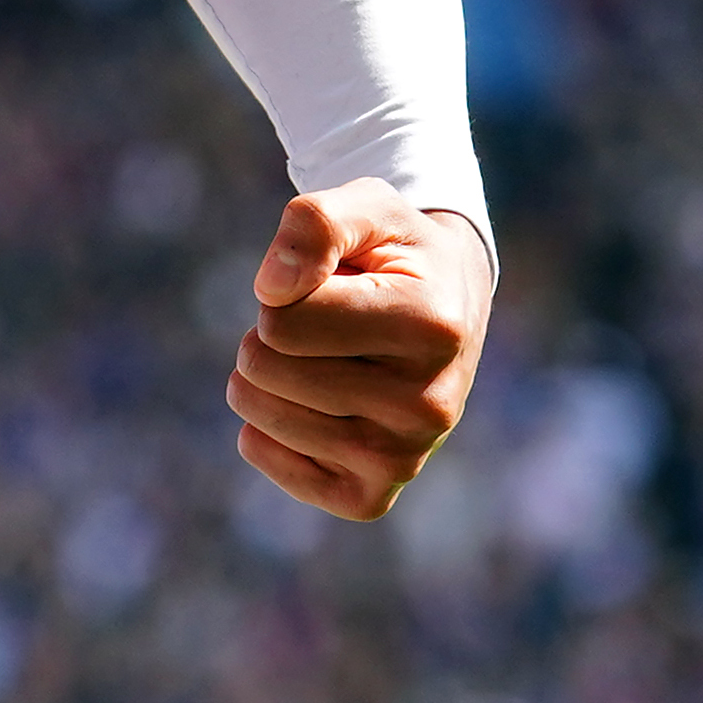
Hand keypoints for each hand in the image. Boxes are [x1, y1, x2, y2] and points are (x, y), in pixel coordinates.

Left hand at [227, 181, 492, 520]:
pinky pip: (268, 460)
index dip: (283, 289)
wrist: (443, 309)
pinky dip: (263, 426)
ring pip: (260, 416)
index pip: (282, 322)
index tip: (327, 282)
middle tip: (321, 322)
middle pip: (267, 369)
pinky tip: (306, 403)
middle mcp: (428, 405)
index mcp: (431, 327)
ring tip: (318, 356)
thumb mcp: (365, 206)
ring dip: (264, 375)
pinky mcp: (372, 495)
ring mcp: (404, 458)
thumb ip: (316, 223)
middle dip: (270, 332)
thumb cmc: (393, 251)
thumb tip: (272, 290)